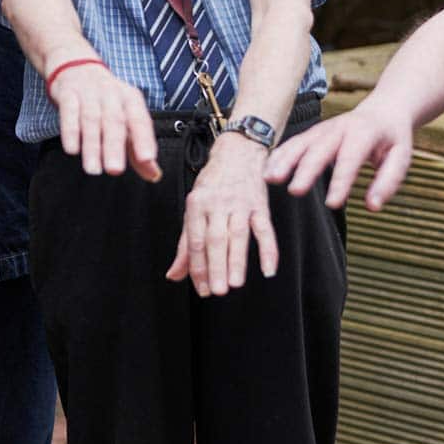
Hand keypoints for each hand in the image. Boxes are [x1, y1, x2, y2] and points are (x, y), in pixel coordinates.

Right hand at [48, 59, 159, 180]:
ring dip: (92, 146)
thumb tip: (153, 175)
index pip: (140, 119)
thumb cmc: (106, 100)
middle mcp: (111, 94)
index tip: (147, 159)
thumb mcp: (125, 118)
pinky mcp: (67, 93)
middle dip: (114, 146)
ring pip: (91, 120)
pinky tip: (72, 149)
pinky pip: (69, 112)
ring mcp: (89, 92)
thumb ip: (138, 147)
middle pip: (114, 121)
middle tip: (115, 170)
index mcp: (130, 99)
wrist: (77, 68)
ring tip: (93, 169)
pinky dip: (70, 131)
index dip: (144, 139)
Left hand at [167, 133, 275, 294]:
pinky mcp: (260, 205)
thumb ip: (185, 244)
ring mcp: (240, 203)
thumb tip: (174, 275)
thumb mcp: (194, 208)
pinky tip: (269, 270)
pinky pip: (265, 229)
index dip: (197, 267)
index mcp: (196, 204)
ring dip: (237, 261)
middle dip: (216, 267)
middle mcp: (217, 203)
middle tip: (217, 291)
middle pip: (216, 239)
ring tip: (236, 284)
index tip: (201, 289)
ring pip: (238, 235)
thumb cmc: (212, 183)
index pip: (195, 240)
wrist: (237, 152)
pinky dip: (268, 250)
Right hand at [266, 100, 414, 210]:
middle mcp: (338, 129)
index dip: (341, 182)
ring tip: (270, 179)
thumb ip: (388, 182)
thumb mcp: (401, 158)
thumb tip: (373, 207)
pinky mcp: (312, 134)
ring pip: (299, 144)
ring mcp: (322, 129)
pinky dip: (278, 156)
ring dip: (284, 161)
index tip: (332, 204)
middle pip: (319, 150)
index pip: (350, 159)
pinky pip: (292, 144)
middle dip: (305, 170)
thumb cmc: (393, 138)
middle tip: (295, 191)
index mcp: (363, 133)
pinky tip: (266, 171)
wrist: (383, 109)